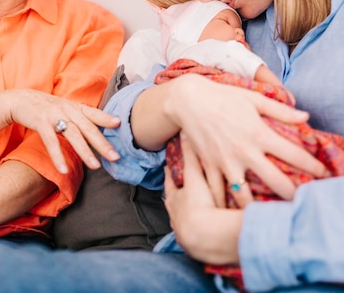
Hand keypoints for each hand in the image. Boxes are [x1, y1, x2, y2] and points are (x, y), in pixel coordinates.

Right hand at [5, 89, 120, 173]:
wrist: (20, 99)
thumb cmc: (45, 107)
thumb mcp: (64, 108)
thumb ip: (79, 117)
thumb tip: (96, 131)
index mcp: (74, 106)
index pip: (94, 113)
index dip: (106, 118)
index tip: (120, 124)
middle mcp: (67, 109)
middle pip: (88, 127)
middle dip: (102, 143)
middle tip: (115, 156)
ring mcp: (54, 115)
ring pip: (73, 135)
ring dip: (85, 152)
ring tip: (96, 166)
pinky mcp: (41, 122)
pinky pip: (51, 142)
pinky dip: (58, 156)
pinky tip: (64, 170)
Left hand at [164, 132, 241, 264]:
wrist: (208, 238)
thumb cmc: (199, 204)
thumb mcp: (195, 176)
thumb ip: (191, 155)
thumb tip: (184, 132)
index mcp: (174, 200)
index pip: (169, 185)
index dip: (170, 176)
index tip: (168, 169)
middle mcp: (177, 218)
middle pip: (176, 205)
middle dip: (180, 198)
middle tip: (185, 192)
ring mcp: (187, 234)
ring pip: (187, 222)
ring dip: (192, 216)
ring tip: (200, 212)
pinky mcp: (200, 247)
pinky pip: (201, 236)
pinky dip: (204, 231)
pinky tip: (211, 232)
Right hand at [167, 74, 326, 206]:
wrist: (188, 100)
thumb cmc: (223, 96)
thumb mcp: (253, 98)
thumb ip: (280, 110)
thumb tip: (306, 116)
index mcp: (259, 133)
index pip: (294, 155)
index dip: (313, 167)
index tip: (323, 175)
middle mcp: (244, 151)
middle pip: (276, 183)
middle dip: (292, 195)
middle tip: (299, 202)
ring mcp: (225, 162)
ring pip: (246, 197)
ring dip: (257, 209)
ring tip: (265, 215)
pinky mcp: (209, 167)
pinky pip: (218, 194)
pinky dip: (225, 206)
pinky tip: (233, 214)